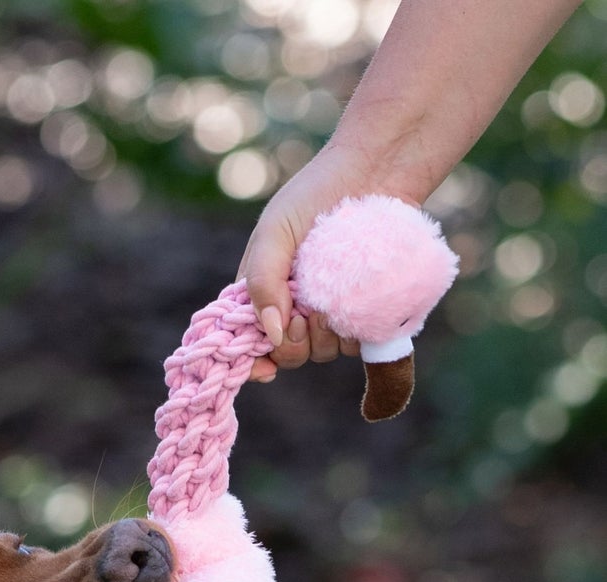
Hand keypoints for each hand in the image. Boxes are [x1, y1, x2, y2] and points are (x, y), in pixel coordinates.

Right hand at [238, 144, 372, 381]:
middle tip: (304, 315)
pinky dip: (359, 332)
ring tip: (335, 303)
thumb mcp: (275, 232)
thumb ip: (263, 283)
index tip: (263, 367)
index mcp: (265, 294)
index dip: (252, 362)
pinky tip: (360, 309)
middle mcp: (296, 307)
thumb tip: (271, 335)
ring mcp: (333, 309)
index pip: (250, 342)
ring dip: (327, 338)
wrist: (377, 167)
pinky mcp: (367, 307)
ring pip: (325, 351)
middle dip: (294, 346)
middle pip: (289, 355)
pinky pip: (362, 340)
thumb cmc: (316, 192)